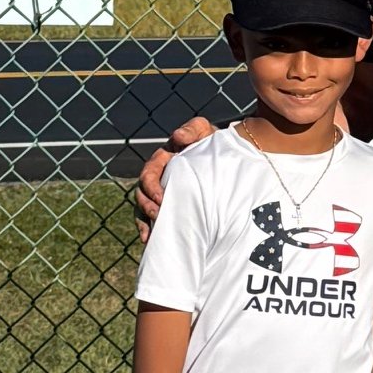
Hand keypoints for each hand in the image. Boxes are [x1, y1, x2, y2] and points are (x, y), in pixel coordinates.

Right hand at [136, 115, 215, 233]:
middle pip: (143, 194)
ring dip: (145, 222)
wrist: (229, 156)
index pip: (149, 173)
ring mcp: (164, 193)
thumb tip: (177, 137)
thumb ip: (191, 130)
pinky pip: (156, 220)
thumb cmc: (214, 141)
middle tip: (158, 216)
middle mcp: (159, 178)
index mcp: (163, 160)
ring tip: (150, 236)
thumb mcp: (204, 131)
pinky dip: (152, 230)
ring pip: (145, 209)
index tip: (161, 198)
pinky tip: (152, 242)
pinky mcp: (172, 206)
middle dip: (147, 207)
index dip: (151, 186)